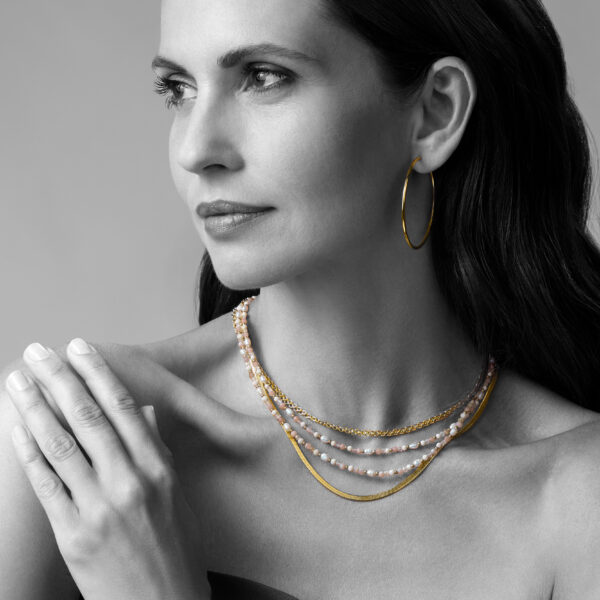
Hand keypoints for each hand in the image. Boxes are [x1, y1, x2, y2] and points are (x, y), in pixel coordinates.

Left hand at [5, 339, 209, 599]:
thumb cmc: (176, 548)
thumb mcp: (179, 495)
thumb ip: (159, 449)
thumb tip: (144, 412)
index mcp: (159, 468)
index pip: (123, 408)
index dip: (97, 374)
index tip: (79, 349)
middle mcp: (130, 482)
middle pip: (87, 418)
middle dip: (59, 379)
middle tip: (38, 352)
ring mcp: (99, 508)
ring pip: (60, 444)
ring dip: (35, 407)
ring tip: (19, 380)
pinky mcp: (73, 534)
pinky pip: (46, 485)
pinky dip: (29, 452)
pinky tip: (17, 428)